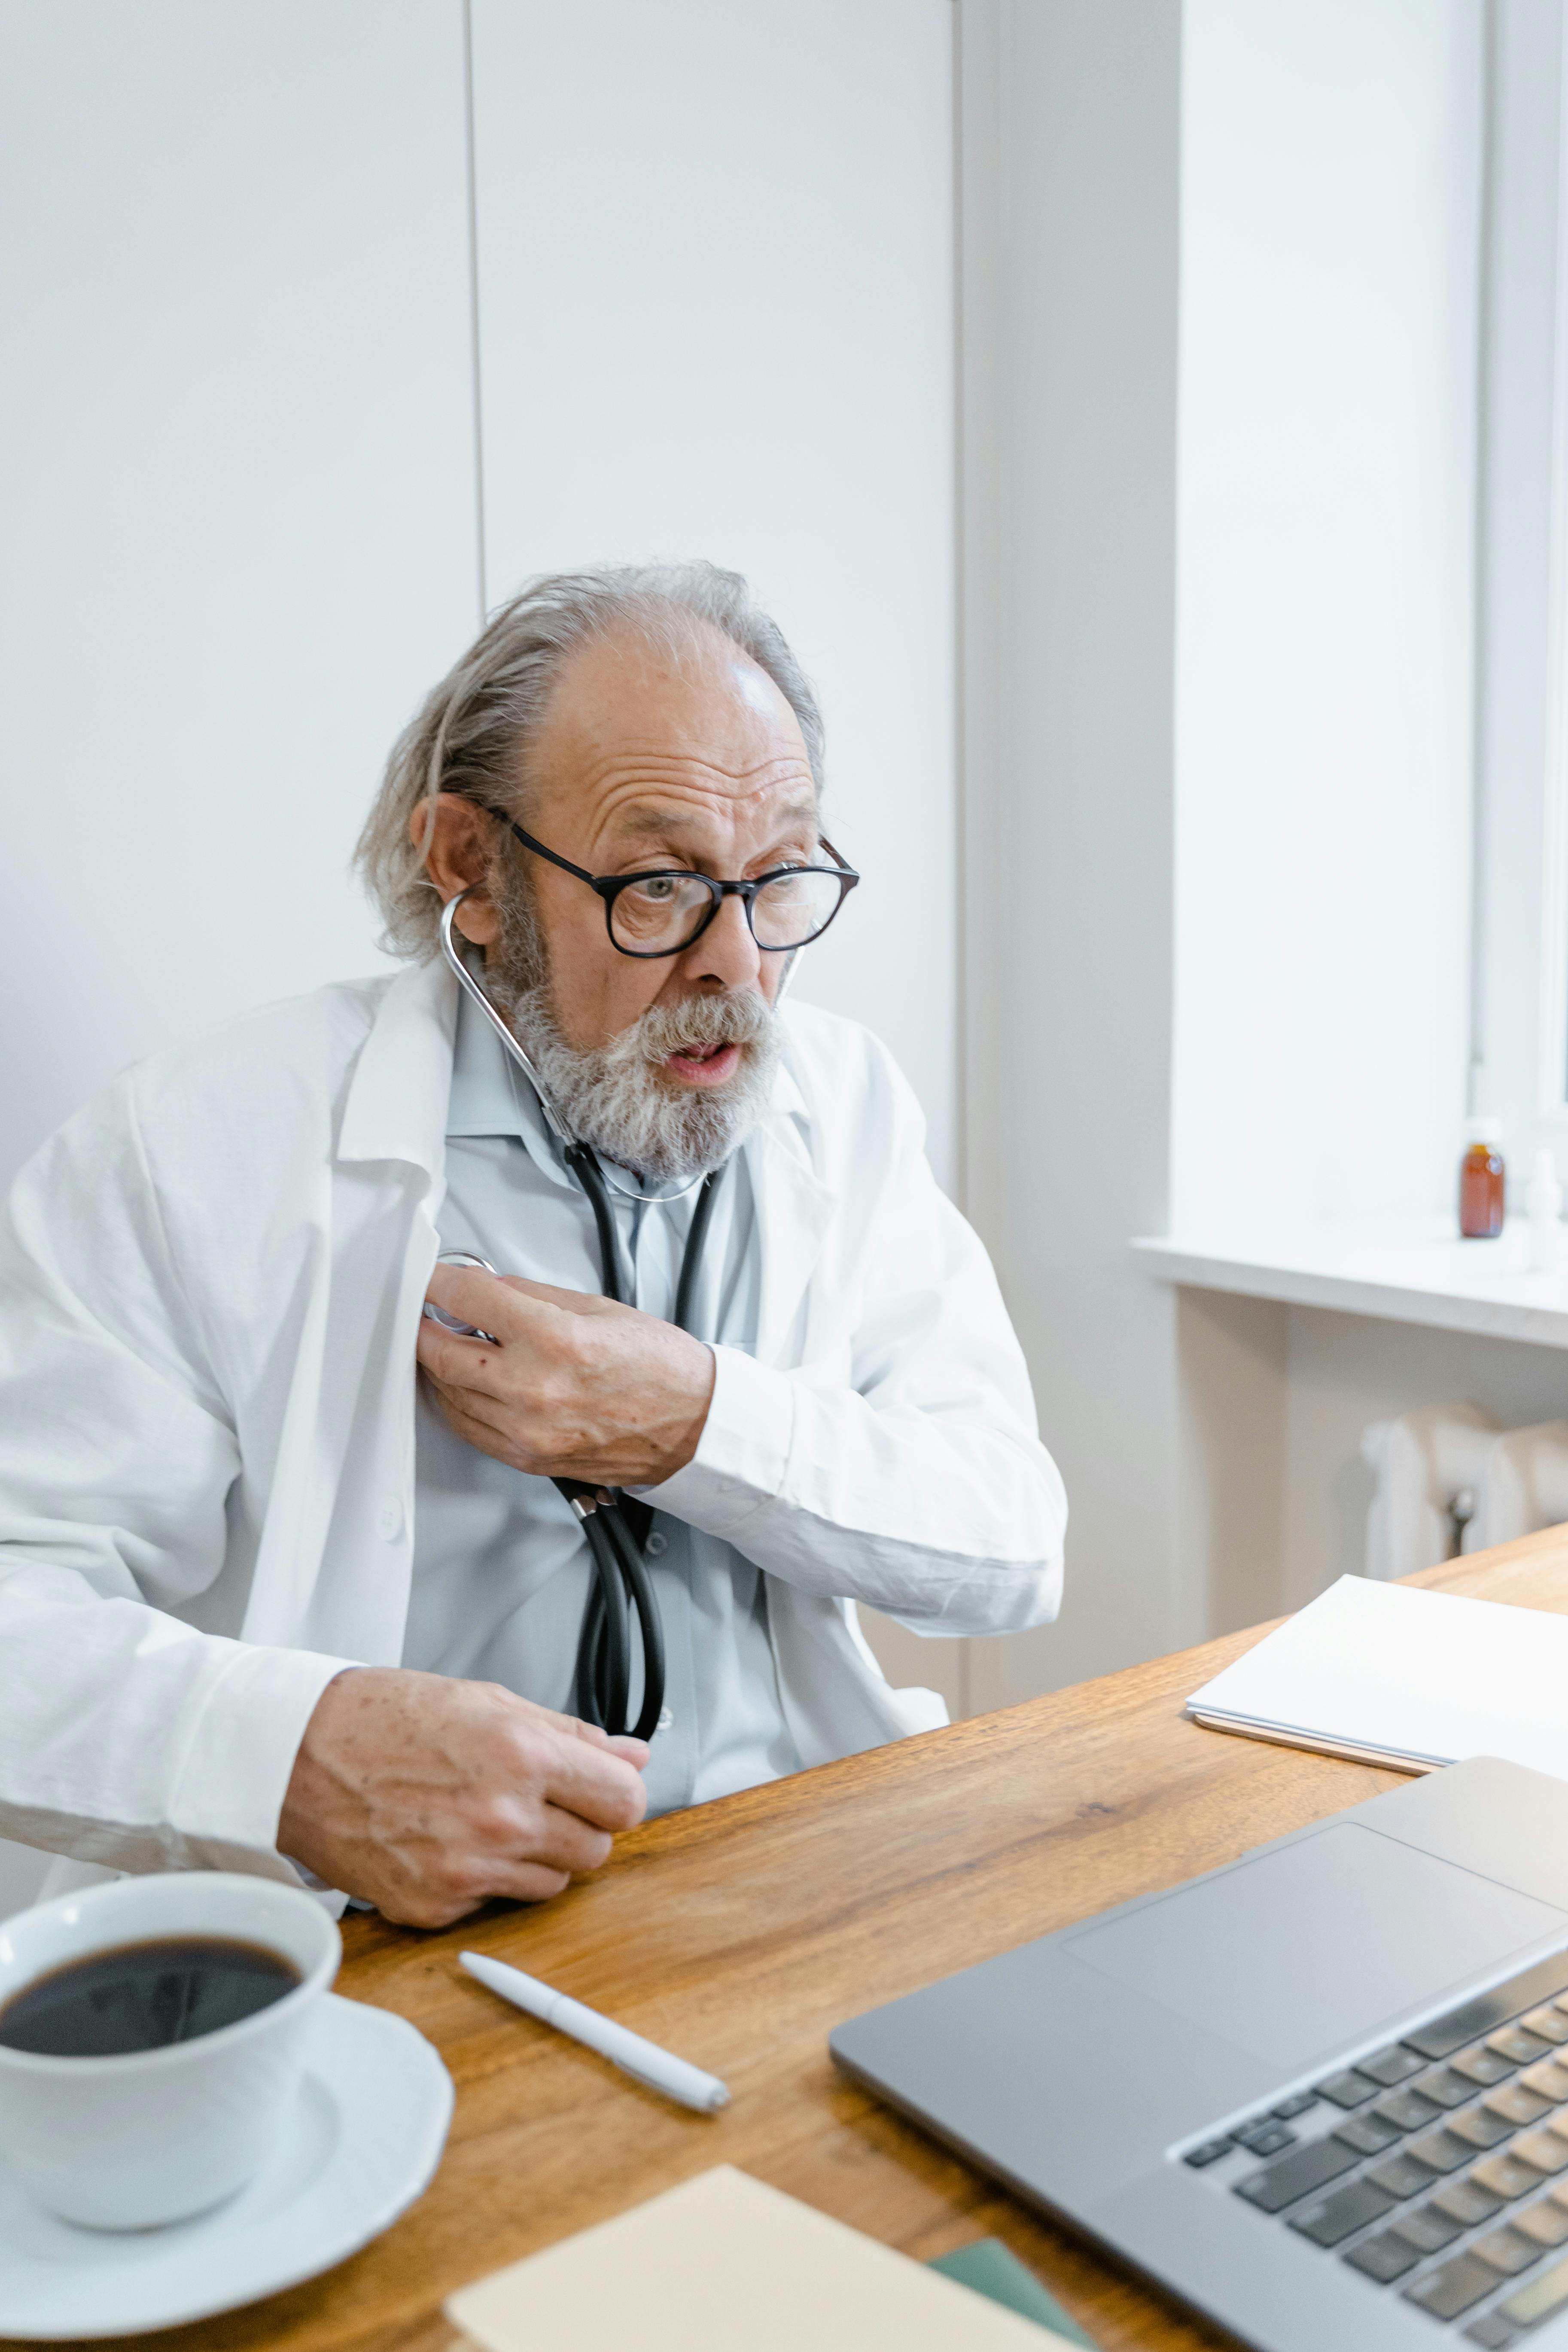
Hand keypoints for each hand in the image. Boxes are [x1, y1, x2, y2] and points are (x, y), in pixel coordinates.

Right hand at [277, 1668, 648, 1927]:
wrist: (298, 1756)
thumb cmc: (385, 1719)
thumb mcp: (488, 1702)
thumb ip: (571, 1734)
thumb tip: (632, 1756)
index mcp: (523, 1757)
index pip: (624, 1801)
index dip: (618, 1793)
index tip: (603, 1788)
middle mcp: (501, 1819)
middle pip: (597, 1849)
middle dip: (579, 1825)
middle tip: (538, 1799)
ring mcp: (467, 1870)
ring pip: (553, 1883)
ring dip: (536, 1855)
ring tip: (487, 1816)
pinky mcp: (435, 1908)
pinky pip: (495, 1903)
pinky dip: (484, 1879)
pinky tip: (448, 1840)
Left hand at [416, 1264, 715, 1487]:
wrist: (693, 1425)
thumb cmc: (657, 1367)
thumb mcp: (595, 1307)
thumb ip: (530, 1295)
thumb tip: (484, 1287)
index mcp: (555, 1340)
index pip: (467, 1298)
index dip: (437, 1281)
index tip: (428, 1277)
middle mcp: (535, 1389)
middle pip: (440, 1353)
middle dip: (422, 1327)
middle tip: (423, 1311)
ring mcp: (528, 1431)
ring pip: (448, 1394)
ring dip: (438, 1365)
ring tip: (448, 1343)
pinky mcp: (528, 1459)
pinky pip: (468, 1428)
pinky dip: (457, 1401)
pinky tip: (466, 1383)